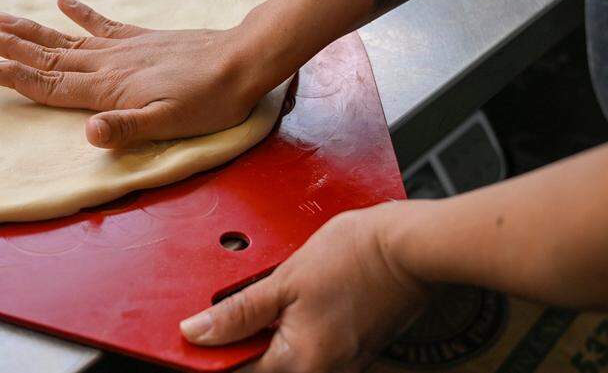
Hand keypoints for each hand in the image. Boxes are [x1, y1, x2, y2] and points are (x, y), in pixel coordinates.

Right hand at [0, 0, 271, 148]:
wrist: (241, 61)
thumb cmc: (208, 102)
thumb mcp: (169, 124)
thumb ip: (126, 128)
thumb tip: (89, 135)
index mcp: (108, 89)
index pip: (48, 84)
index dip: (11, 78)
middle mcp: (108, 65)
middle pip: (47, 57)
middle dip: (9, 49)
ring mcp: (123, 48)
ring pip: (66, 38)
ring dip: (32, 30)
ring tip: (1, 18)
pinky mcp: (141, 38)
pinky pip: (102, 23)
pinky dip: (80, 12)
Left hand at [179, 204, 427, 372]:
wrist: (411, 247)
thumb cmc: (356, 256)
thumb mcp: (286, 280)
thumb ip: (239, 312)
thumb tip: (196, 332)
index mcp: (300, 363)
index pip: (238, 372)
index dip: (213, 352)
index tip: (198, 334)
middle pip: (264, 368)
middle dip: (244, 342)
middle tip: (235, 309)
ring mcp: (343, 365)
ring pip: (288, 360)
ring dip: (269, 336)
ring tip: (270, 300)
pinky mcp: (356, 351)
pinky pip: (311, 351)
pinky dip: (294, 332)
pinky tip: (295, 304)